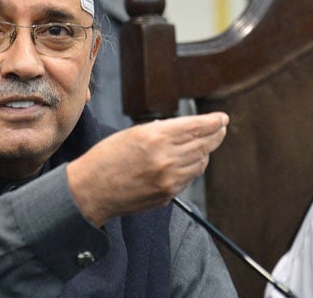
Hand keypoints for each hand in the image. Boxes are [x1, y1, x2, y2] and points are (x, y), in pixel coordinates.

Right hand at [67, 112, 228, 226]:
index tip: (222, 118)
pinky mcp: (168, 194)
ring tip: (203, 145)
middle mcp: (165, 158)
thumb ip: (159, 131)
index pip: (196, 127)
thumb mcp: (131, 134)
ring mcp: (169, 179)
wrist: (90, 190)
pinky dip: (192, 168)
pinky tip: (187, 162)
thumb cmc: (105, 159)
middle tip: (220, 128)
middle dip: (215, 135)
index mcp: (154, 137)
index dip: (213, 122)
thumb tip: (185, 129)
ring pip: (200, 162)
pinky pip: (189, 178)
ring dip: (204, 152)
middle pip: (204, 144)